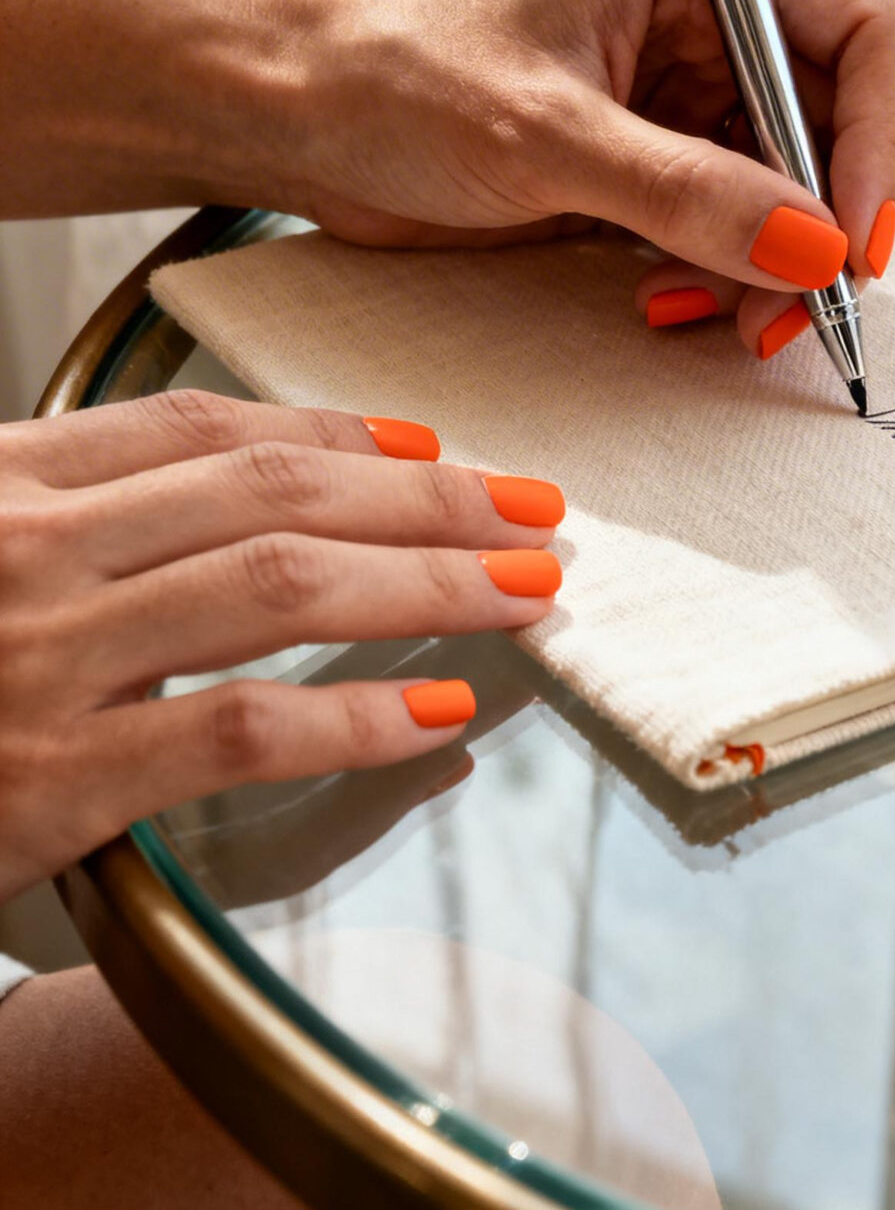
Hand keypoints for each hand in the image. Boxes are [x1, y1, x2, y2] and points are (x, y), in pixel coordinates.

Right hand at [0, 391, 564, 902]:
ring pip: (276, 585)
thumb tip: (243, 514)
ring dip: (424, 582)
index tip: (428, 450)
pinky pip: (237, 727)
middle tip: (528, 508)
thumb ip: (81, 522)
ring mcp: (40, 657)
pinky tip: (436, 708)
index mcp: (7, 482)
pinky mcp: (50, 779)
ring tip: (522, 589)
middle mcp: (28, 550)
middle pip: (269, 492)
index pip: (202, 430)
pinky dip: (353, 715)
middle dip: (422, 498)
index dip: (337, 434)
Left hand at [284, 0, 894, 357]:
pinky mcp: (662, 158)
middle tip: (790, 308)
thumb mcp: (541, 134)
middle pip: (853, 118)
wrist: (298, 119)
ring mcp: (692, 90)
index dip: (881, 138)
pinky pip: (744, 225)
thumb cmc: (392, 75)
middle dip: (831, 221)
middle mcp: (714, 14)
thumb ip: (685, 191)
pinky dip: (731, 274)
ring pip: (805, 187)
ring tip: (709, 316)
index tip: (850, 242)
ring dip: (780, 264)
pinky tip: (673, 303)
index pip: (872, 31)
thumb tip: (818, 249)